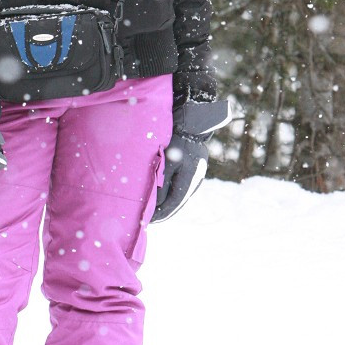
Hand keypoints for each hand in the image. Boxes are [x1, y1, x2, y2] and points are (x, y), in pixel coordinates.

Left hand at [152, 99, 230, 221]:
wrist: (191, 123)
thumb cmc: (175, 141)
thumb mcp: (165, 162)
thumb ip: (160, 183)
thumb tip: (155, 203)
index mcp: (188, 180)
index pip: (172, 205)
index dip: (159, 215)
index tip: (147, 221)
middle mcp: (195, 181)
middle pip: (177, 203)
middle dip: (162, 212)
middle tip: (148, 219)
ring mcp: (196, 177)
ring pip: (180, 196)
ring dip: (167, 203)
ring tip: (153, 210)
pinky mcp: (194, 171)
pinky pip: (181, 188)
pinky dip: (171, 194)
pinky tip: (162, 196)